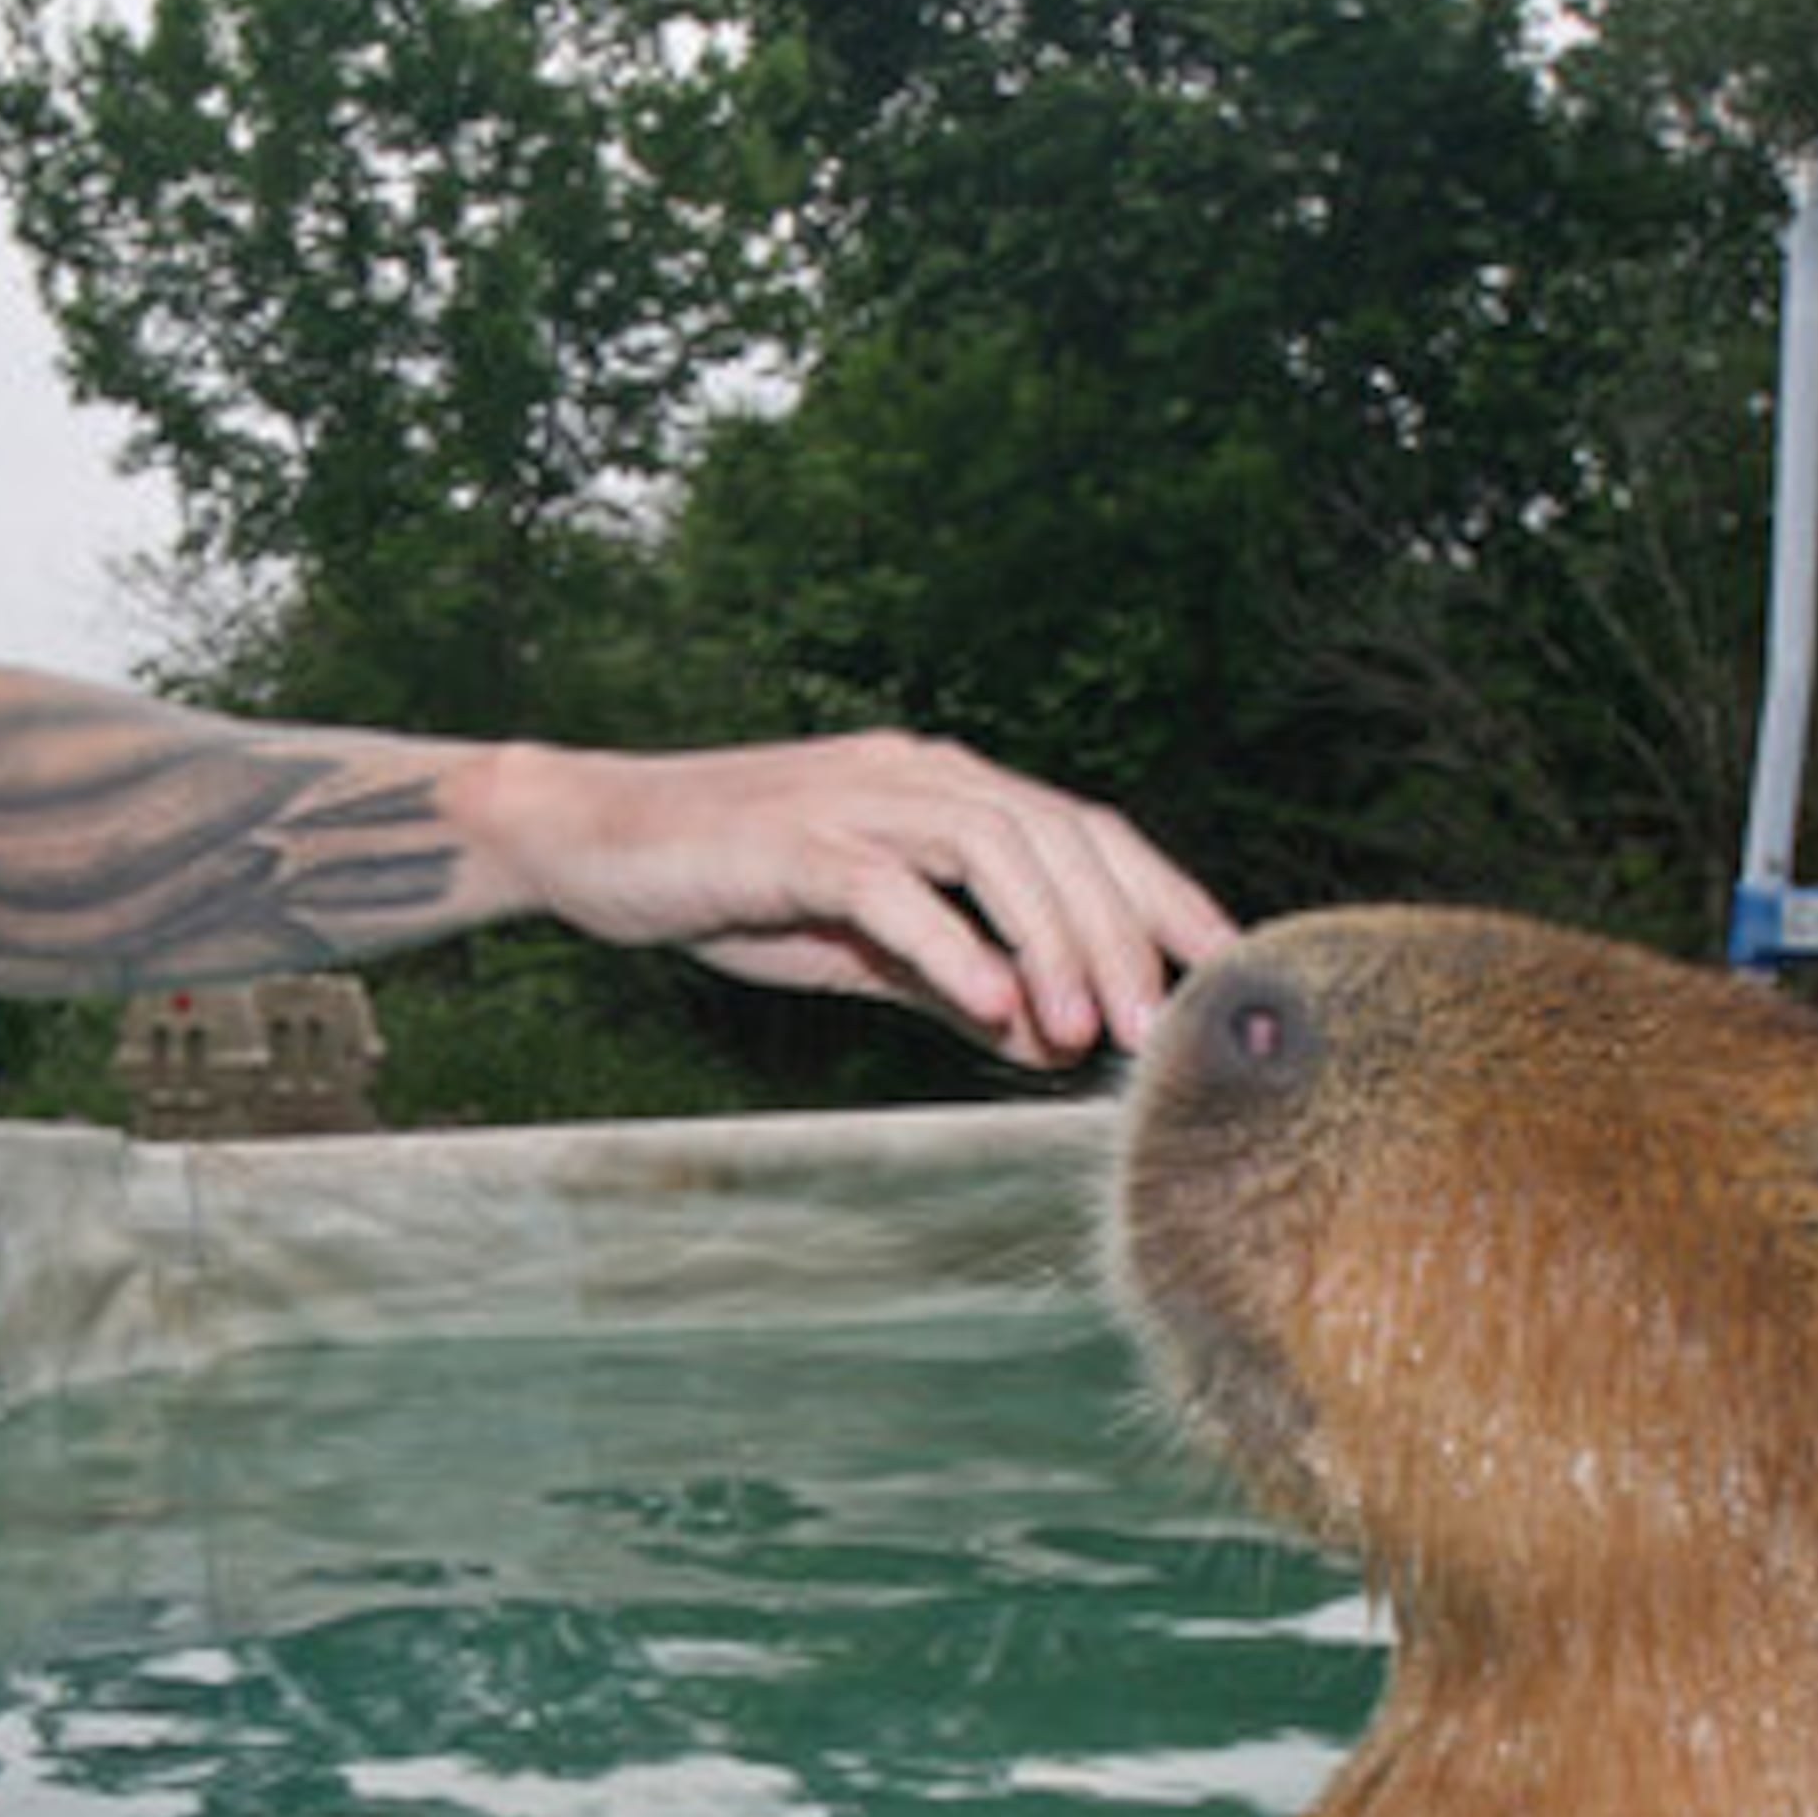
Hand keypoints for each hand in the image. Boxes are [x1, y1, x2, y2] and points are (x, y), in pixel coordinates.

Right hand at [476, 733, 1236, 1068]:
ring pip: (996, 851)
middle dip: (1124, 934)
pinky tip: (995, 1011)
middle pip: (1061, 837)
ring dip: (1054, 943)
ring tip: (1086, 1030)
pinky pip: (896, 889)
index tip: (1227, 970)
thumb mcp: (861, 946)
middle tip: (1158, 1028)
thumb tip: (1050, 1042)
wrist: (591, 839)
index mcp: (945, 789)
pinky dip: (956, 948)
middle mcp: (917, 775)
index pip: (1086, 831)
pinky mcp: (795, 836)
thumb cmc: (730, 887)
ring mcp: (857, 796)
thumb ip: (955, 983)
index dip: (1165, 895)